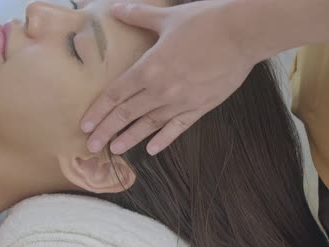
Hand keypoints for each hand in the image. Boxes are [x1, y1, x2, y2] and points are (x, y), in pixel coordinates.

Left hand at [81, 0, 257, 154]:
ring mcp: (180, 101)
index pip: (115, 95)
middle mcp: (160, 90)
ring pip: (148, 124)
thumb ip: (139, 16)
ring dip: (130, 138)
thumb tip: (116, 8)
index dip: (99, 112)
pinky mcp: (200, 107)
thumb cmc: (205, 22)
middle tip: (92, 146)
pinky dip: (164, 139)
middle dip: (107, 131)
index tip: (85, 126)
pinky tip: (152, 150)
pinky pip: (178, 127)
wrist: (243, 33)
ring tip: (115, 149)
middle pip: (126, 114)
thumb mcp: (167, 18)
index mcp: (148, 68)